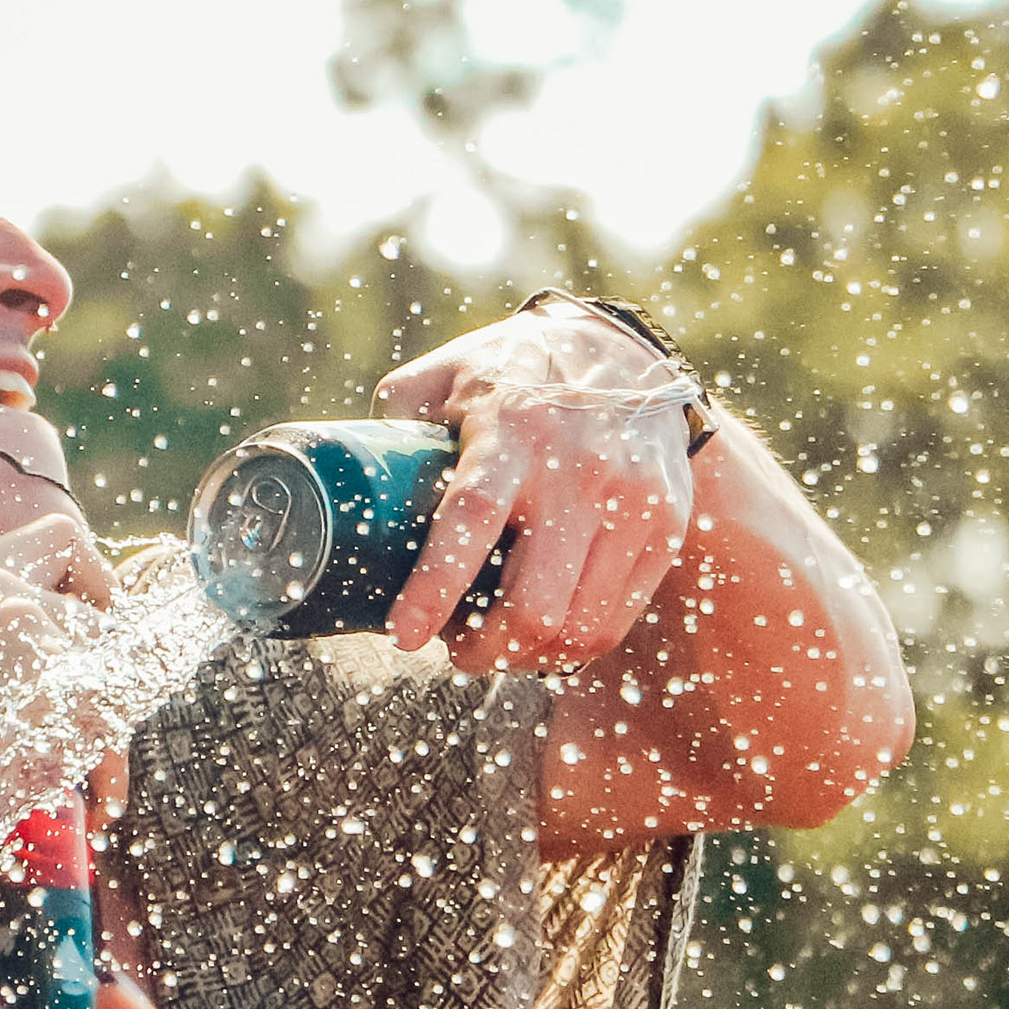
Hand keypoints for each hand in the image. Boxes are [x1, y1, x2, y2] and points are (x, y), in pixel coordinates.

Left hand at [373, 305, 694, 674]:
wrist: (624, 351)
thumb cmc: (515, 370)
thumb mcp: (446, 372)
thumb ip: (397, 416)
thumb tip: (345, 475)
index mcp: (513, 429)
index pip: (470, 519)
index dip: (435, 587)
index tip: (404, 636)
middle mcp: (578, 469)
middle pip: (534, 604)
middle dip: (484, 648)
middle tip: (455, 647)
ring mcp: (631, 501)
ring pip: (578, 627)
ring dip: (526, 657)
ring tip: (497, 646)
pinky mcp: (663, 527)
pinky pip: (613, 622)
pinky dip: (570, 647)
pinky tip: (544, 639)